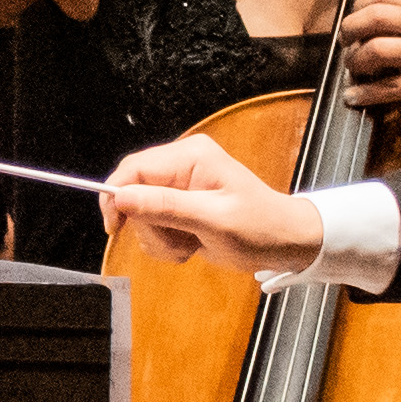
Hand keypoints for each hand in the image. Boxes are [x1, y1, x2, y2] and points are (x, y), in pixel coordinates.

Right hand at [98, 130, 322, 273]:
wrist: (284, 242)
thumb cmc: (260, 228)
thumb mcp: (212, 220)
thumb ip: (166, 207)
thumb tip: (122, 198)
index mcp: (191, 156)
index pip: (133, 168)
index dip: (117, 197)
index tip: (116, 227)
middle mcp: (182, 165)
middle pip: (133, 192)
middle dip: (148, 225)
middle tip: (176, 241)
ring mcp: (180, 185)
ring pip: (140, 213)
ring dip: (158, 238)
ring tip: (189, 245)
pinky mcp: (180, 205)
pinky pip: (153, 224)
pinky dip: (165, 242)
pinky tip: (190, 245)